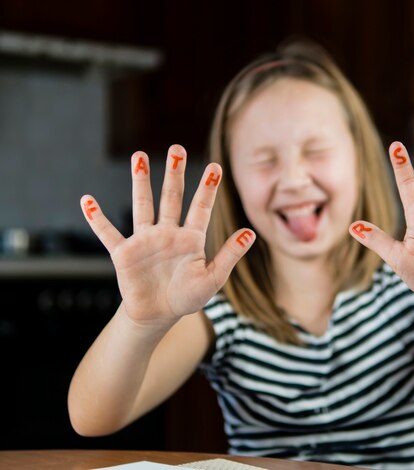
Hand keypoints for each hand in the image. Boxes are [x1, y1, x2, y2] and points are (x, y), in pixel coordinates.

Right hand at [80, 145, 254, 327]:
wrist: (158, 315)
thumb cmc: (188, 297)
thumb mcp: (213, 278)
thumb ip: (229, 255)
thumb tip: (250, 233)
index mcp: (191, 238)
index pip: (201, 208)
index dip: (208, 188)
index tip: (215, 166)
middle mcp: (167, 233)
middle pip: (171, 198)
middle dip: (174, 174)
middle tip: (176, 149)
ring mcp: (145, 240)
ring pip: (142, 205)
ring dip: (140, 182)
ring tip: (139, 157)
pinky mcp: (124, 253)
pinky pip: (108, 233)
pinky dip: (96, 219)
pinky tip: (87, 201)